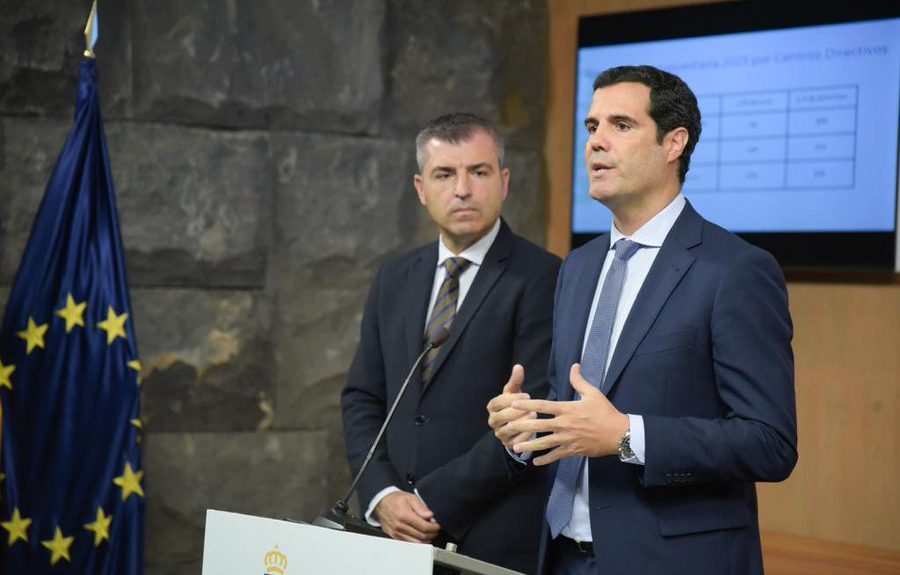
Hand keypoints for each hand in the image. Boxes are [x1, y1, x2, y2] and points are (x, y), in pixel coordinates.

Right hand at [373, 491, 440, 542]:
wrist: (381, 503)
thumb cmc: (395, 499)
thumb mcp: (410, 497)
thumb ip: (421, 507)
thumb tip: (430, 515)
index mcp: (404, 516)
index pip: (424, 527)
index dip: (434, 527)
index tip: (438, 525)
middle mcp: (400, 526)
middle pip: (422, 536)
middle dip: (432, 534)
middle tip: (436, 529)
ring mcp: (396, 533)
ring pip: (417, 543)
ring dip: (426, 539)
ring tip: (430, 533)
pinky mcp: (394, 537)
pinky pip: (409, 544)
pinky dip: (418, 542)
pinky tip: (421, 536)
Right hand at [486, 364, 536, 447]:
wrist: (515, 423)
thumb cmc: (515, 404)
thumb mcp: (514, 392)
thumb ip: (516, 380)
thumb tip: (518, 366)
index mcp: (492, 407)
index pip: (498, 402)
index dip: (512, 399)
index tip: (527, 395)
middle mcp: (492, 421)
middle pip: (502, 416)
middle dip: (517, 411)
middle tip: (532, 407)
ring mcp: (499, 433)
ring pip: (509, 429)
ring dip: (522, 422)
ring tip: (534, 415)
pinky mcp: (507, 444)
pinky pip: (516, 441)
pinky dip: (525, 435)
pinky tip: (536, 429)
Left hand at [505, 363, 628, 465]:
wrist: (619, 434)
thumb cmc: (605, 412)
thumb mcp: (593, 393)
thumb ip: (579, 381)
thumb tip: (574, 365)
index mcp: (568, 409)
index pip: (543, 406)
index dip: (527, 405)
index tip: (514, 404)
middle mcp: (565, 424)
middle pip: (539, 425)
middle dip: (522, 426)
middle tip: (507, 427)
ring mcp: (568, 439)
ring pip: (544, 443)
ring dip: (529, 446)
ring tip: (515, 448)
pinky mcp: (573, 450)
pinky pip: (556, 455)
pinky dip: (546, 459)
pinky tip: (535, 461)